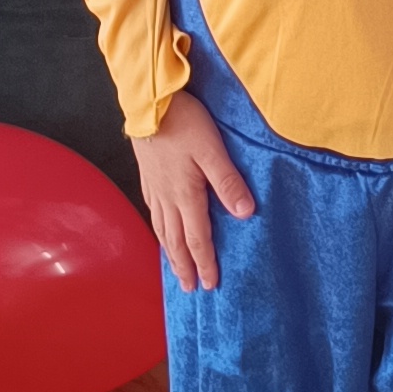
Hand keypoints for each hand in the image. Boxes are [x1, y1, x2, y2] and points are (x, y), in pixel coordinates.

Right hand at [133, 98, 253, 292]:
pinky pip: (153, 213)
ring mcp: (155, 187)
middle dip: (185, 266)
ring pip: (162, 229)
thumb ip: (228, 181)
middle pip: (176, 240)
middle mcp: (168, 197)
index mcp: (186, 194)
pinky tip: (160, 230)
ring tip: (174, 269)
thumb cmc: (183, 122)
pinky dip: (158, 230)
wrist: (148, 102)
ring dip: (170, 253)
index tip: (210, 284)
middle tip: (189, 289)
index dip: (205, 262)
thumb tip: (245, 214)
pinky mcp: (148, 176)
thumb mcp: (212, 149)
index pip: (197, 238)